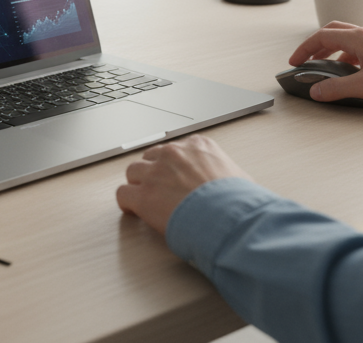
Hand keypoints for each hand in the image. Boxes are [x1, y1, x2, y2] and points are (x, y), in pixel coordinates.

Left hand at [116, 134, 251, 236]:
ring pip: (133, 172)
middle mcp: (174, 154)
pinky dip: (127, 203)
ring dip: (137, 185)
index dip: (171, 165)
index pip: (174, 148)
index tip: (173, 176)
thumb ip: (227, 174)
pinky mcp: (144, 196)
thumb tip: (234, 185)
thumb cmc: (238, 202)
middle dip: (152, 172)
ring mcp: (156, 173)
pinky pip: (123, 194)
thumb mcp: (240, 177)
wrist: (229, 217)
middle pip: (151, 157)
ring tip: (143, 198)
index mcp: (198, 146)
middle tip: (157, 188)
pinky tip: (132, 209)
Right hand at [289, 21, 362, 104]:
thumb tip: (317, 91)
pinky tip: (348, 72)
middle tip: (305, 59)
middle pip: (333, 32)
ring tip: (323, 66)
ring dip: (330, 50)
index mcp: (359, 38)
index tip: (296, 61)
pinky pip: (357, 48)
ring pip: (346, 39)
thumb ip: (337, 88)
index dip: (305, 49)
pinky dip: (345, 56)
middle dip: (315, 45)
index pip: (322, 36)